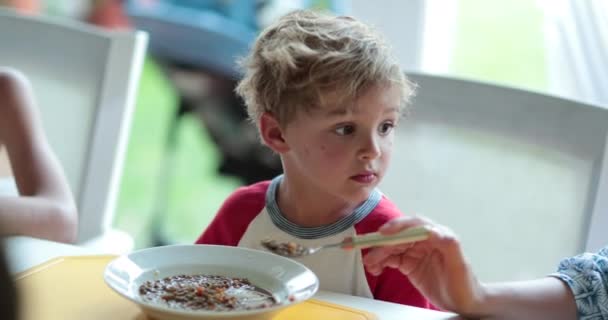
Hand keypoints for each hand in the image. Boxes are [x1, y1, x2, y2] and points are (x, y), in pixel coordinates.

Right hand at [363, 216, 485, 315]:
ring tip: (369, 265)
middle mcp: (424, 241)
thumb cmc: (465, 284)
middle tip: (369, 255)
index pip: (414, 225)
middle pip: (399, 237)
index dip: (398, 227)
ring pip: (392, 248)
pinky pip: (392, 259)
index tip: (384, 233)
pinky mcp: (410, 264)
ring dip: (379, 254)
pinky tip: (375, 269)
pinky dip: (381, 263)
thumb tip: (431, 229)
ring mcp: (416, 252)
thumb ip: (448, 243)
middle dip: (382, 244)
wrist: (465, 303)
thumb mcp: (459, 263)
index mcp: (437, 236)